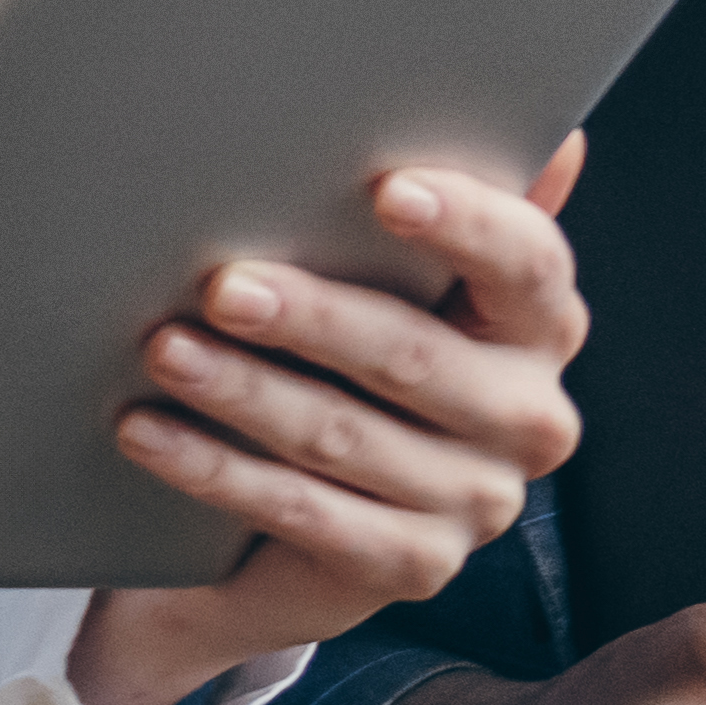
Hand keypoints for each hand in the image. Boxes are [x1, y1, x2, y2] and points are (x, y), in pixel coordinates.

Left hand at [62, 146, 588, 704]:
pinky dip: (214, 468)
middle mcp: (527, 420)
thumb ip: (464, 215)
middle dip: (313, 317)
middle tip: (222, 285)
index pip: (528, 265)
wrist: (314, 512)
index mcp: (540, 329)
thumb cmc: (354, 358)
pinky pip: (301, 513)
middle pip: (416, 357)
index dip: (466, 225)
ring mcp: (474, 503)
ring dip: (243, 392)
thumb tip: (560, 136)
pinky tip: (146, 430)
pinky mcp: (409, 568)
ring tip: (161, 348)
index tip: (385, 189)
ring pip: (344, 438)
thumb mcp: (402, 280)